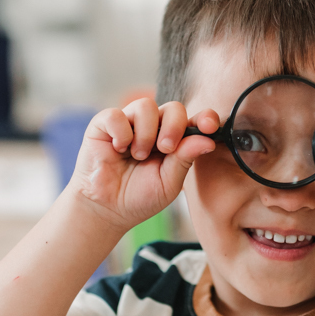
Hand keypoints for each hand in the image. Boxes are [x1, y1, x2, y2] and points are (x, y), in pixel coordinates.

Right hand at [69, 98, 217, 227]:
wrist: (107, 209)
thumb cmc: (139, 197)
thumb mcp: (168, 182)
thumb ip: (185, 159)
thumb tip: (208, 140)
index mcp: (174, 140)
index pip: (194, 121)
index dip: (204, 118)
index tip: (209, 126)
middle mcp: (153, 127)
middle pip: (173, 108)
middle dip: (173, 127)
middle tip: (165, 149)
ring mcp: (129, 122)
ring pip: (146, 106)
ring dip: (146, 134)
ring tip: (138, 156)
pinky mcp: (104, 123)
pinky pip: (117, 114)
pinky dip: (121, 133)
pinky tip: (118, 150)